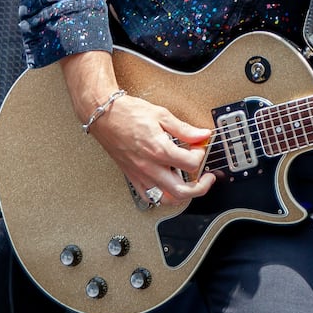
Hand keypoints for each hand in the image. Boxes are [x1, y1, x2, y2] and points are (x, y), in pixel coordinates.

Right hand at [61, 50, 215, 206]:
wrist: (104, 116)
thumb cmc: (129, 113)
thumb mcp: (162, 115)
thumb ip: (185, 129)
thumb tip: (203, 135)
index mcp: (159, 150)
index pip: (191, 164)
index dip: (201, 155)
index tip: (200, 147)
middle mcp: (150, 166)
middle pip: (182, 191)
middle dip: (201, 186)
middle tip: (207, 177)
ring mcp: (140, 175)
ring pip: (166, 199)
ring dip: (183, 195)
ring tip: (191, 184)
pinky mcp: (132, 177)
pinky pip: (149, 197)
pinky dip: (162, 196)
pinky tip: (168, 186)